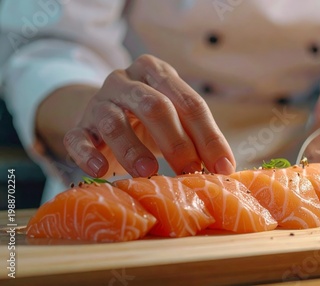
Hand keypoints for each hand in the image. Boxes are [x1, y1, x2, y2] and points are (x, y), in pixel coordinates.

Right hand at [63, 54, 234, 177]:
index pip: (189, 103)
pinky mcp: (79, 125)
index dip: (209, 136)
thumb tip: (225, 167)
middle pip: (154, 106)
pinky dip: (88, 154)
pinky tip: (101, 170)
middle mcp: (126, 81)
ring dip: (133, 149)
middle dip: (176, 142)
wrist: (103, 115)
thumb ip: (198, 137)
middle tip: (190, 171)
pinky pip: (78, 138)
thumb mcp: (176, 119)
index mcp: (157, 73)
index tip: (223, 167)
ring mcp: (99, 102)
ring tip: (148, 172)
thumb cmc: (150, 120)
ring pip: (114, 122)